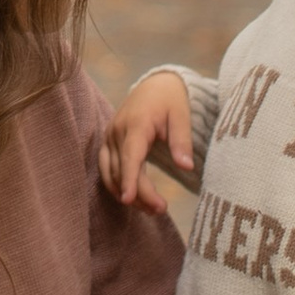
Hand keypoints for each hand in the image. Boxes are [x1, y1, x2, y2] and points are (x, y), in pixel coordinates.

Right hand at [101, 68, 194, 212]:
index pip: (130, 155)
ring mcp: (110, 137)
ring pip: (111, 172)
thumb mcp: (181, 116)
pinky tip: (135, 198)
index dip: (129, 178)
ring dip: (127, 193)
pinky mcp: (109, 143)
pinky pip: (107, 169)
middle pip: (122, 169)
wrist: (155, 85)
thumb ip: (182, 141)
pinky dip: (118, 185)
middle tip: (161, 209)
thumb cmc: (170, 100)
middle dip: (138, 193)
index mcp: (136, 123)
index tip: (129, 200)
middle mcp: (117, 130)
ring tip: (151, 209)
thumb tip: (186, 167)